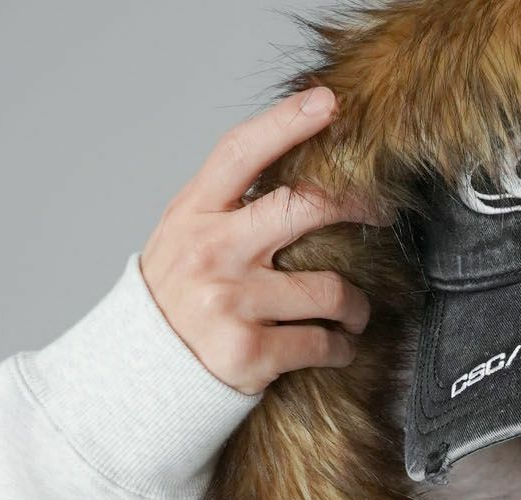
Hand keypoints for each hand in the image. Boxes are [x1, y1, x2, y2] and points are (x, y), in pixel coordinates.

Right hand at [139, 84, 390, 396]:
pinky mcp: (250, 352)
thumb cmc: (174, 301)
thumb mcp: (183, 239)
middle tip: (380, 212)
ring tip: (355, 313)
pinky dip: (340, 348)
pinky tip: (338, 347)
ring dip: (356, 305)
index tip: (328, 104)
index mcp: (195, 214)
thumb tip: (293, 173)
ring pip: (328, 289)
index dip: (287, 122)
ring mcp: (232, 302)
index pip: (242, 153)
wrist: (140, 375)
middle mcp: (214, 252)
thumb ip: (226, 208)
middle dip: (355, 207)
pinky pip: (321, 343)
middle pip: (302, 209)